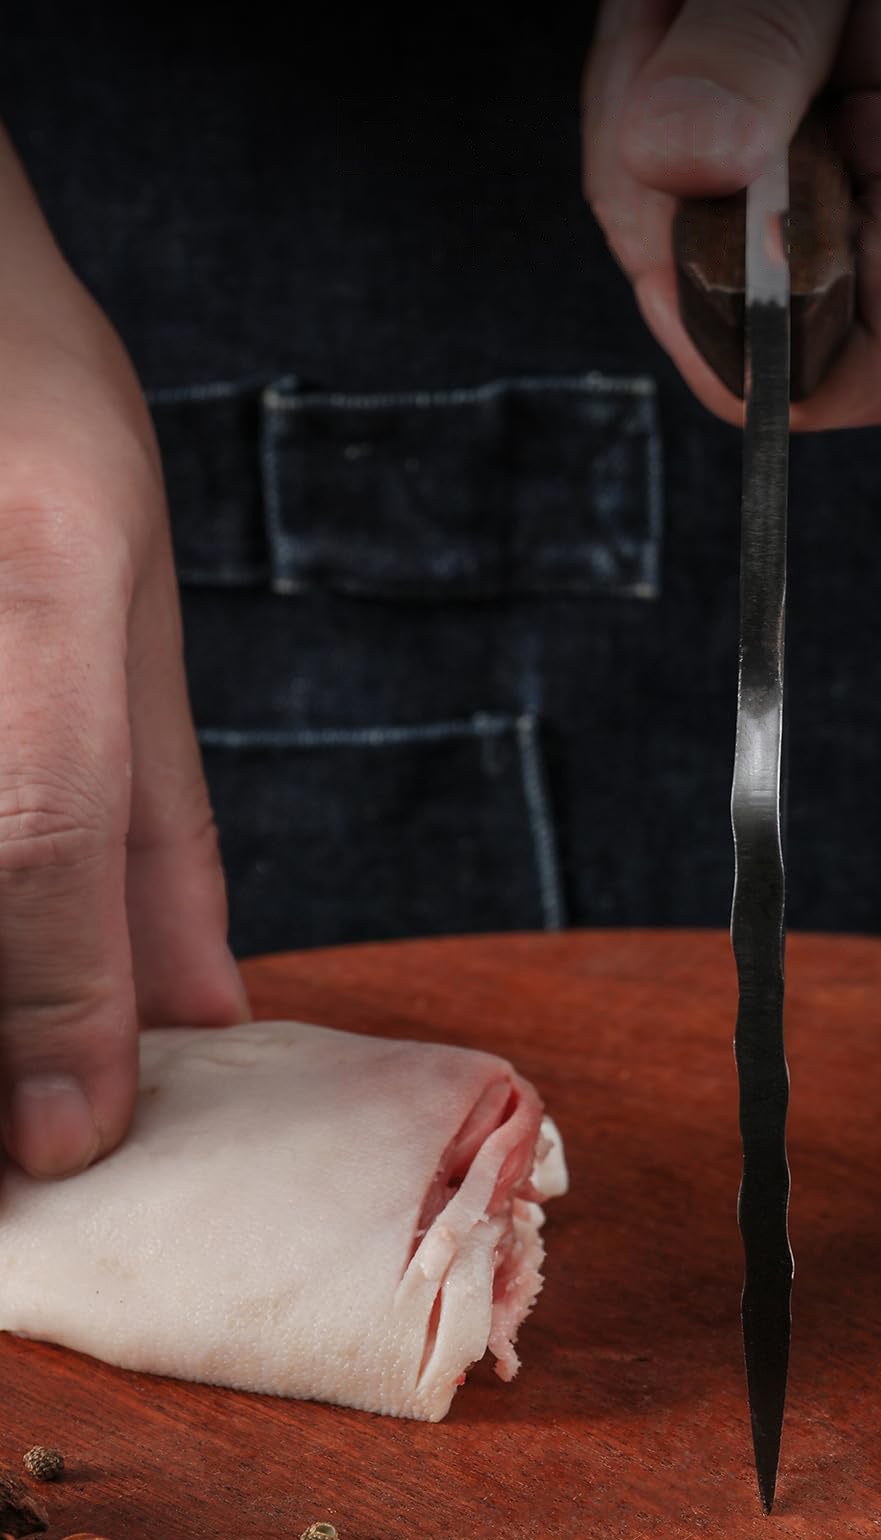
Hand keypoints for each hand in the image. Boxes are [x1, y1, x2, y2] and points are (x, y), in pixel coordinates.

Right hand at [0, 124, 246, 1178]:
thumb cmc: (17, 394)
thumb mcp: (125, 584)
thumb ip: (157, 797)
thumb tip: (201, 999)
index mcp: (49, 560)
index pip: (51, 830)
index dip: (59, 1011)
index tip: (70, 1141)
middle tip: (17, 1131)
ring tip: (31, 1018)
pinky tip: (11, 913)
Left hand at [583, 0, 880, 429]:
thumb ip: (747, 52)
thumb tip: (662, 161)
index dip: (756, 363)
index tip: (668, 263)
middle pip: (789, 306)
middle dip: (674, 200)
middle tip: (650, 43)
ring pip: (767, 247)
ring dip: (677, 139)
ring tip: (678, 5)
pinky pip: (791, 192)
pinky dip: (718, 121)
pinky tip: (706, 27)